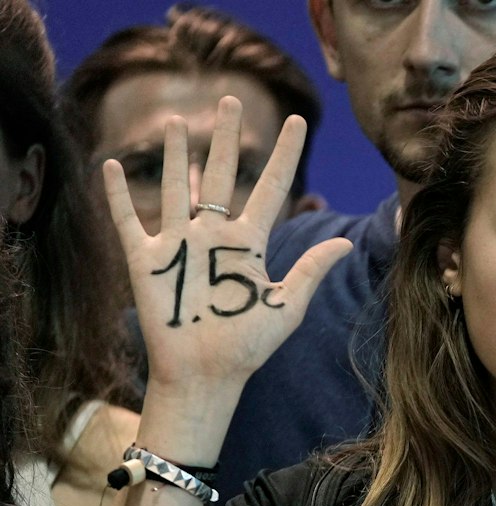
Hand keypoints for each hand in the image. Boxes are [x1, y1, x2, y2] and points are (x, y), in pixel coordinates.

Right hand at [104, 96, 350, 455]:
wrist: (205, 375)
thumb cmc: (247, 347)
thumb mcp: (286, 307)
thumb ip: (310, 270)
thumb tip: (343, 241)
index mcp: (250, 244)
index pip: (272, 188)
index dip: (285, 155)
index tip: (299, 122)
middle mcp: (214, 236)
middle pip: (222, 175)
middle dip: (227, 139)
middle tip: (232, 100)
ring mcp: (179, 244)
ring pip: (176, 187)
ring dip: (174, 155)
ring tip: (176, 121)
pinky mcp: (146, 260)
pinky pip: (128, 220)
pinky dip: (118, 194)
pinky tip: (111, 165)